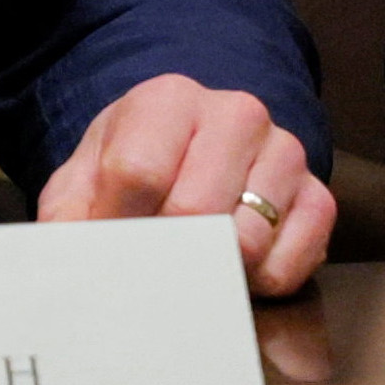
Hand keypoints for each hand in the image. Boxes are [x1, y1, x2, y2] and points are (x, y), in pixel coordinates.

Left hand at [36, 74, 336, 297]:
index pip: (137, 172)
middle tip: (146, 268)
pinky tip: (233, 268)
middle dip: (163, 253)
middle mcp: (236, 114)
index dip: (115, 226)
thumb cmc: (135, 166)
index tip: (104, 253)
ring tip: (191, 262)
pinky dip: (256, 284)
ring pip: (246, 240)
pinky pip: (288, 265)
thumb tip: (65, 267)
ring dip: (211, 270)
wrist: (194, 149)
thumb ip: (67, 217)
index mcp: (168, 100)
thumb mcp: (85, 179)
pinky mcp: (319, 198)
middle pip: (194, 210)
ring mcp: (284, 154)